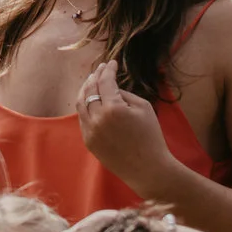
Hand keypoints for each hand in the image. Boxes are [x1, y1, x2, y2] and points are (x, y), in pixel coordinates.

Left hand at [75, 62, 173, 191]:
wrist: (148, 169)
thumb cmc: (151, 136)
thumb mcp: (144, 108)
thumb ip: (124, 94)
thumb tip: (112, 88)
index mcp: (113, 108)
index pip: (105, 81)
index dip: (108, 70)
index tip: (112, 63)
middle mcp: (97, 118)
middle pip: (89, 89)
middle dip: (95, 76)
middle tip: (101, 69)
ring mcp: (90, 131)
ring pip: (80, 103)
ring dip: (85, 89)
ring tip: (92, 81)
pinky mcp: (88, 142)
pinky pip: (82, 118)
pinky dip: (85, 106)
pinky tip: (91, 100)